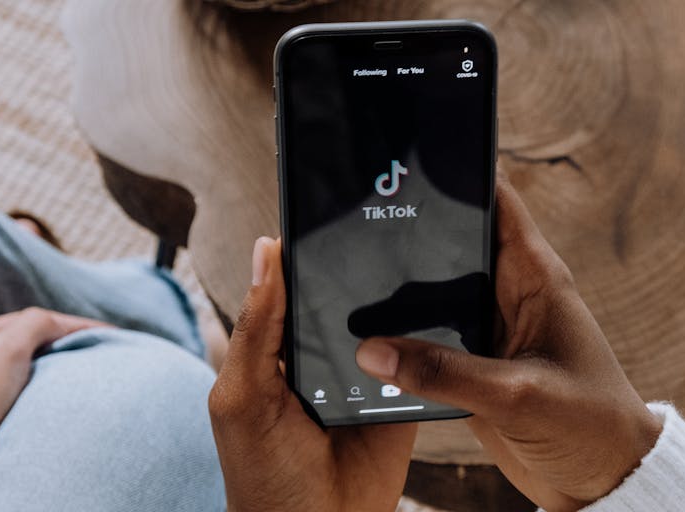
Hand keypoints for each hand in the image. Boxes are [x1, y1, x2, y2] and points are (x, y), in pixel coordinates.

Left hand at [0, 308, 107, 477]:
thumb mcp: (7, 348)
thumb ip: (36, 324)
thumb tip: (63, 324)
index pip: (44, 319)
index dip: (82, 326)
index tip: (115, 336)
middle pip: (38, 338)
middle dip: (72, 342)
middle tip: (106, 353)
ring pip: (32, 361)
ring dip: (60, 363)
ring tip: (88, 373)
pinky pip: (25, 384)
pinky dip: (46, 384)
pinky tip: (56, 396)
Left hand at [209, 237, 416, 511]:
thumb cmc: (262, 472)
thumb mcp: (241, 396)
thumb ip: (256, 330)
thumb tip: (266, 251)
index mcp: (278, 348)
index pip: (293, 284)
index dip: (307, 248)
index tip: (329, 207)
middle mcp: (322, 354)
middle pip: (345, 295)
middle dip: (361, 266)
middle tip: (386, 220)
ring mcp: (366, 373)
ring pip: (386, 320)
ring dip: (401, 298)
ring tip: (421, 252)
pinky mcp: (403, 395)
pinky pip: (420, 357)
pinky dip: (429, 338)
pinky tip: (443, 311)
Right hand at [355, 178, 662, 510]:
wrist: (600, 481)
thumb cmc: (589, 427)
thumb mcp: (518, 395)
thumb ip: (446, 373)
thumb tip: (373, 350)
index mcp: (535, 276)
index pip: (494, 200)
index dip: (455, 172)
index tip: (404, 159)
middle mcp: (509, 292)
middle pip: (451, 242)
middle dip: (409, 234)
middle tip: (353, 225)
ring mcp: (487, 328)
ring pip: (432, 291)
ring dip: (399, 293)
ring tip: (345, 285)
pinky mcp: (472, 363)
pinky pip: (428, 337)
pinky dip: (402, 337)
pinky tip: (366, 340)